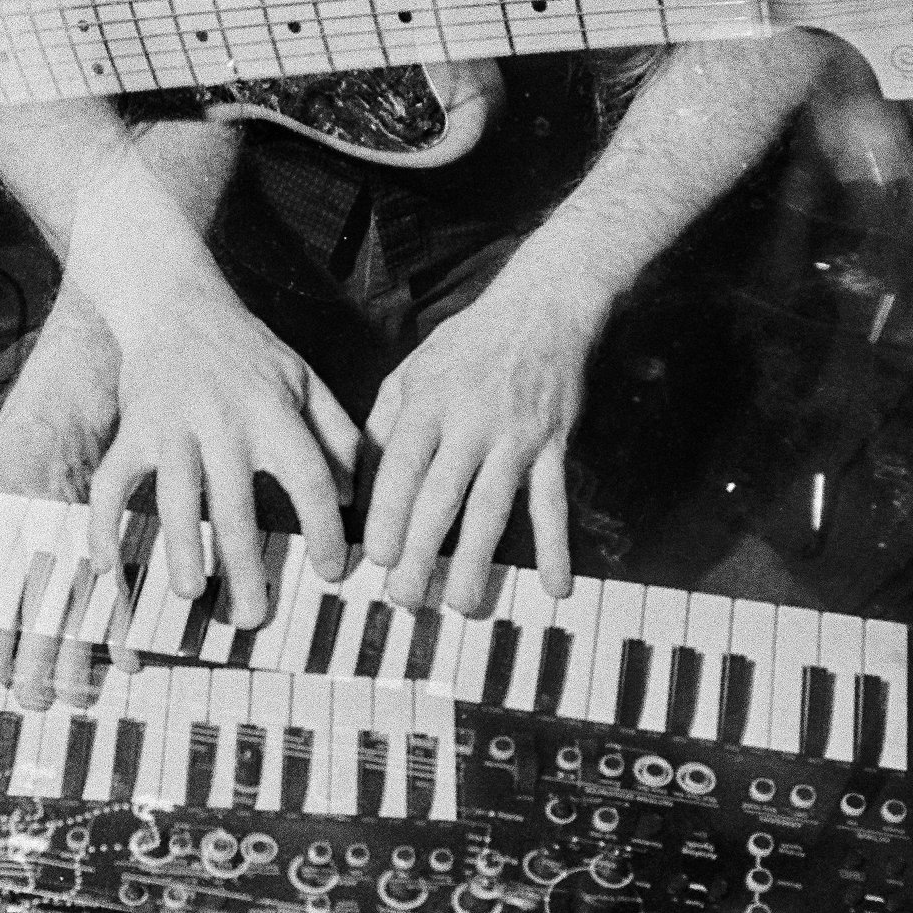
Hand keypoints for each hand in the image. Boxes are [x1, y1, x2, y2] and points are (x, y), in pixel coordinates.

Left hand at [0, 284, 136, 709]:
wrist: (63, 420)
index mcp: (2, 535)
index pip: (0, 604)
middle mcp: (47, 543)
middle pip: (46, 621)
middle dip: (41, 671)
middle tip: (31, 703)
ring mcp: (85, 546)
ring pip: (86, 617)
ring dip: (82, 665)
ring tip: (73, 700)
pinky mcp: (111, 546)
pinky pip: (121, 598)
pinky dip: (124, 635)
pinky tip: (123, 665)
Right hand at [86, 285, 358, 631]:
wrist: (176, 301)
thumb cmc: (248, 350)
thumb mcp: (304, 379)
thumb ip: (335, 434)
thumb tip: (351, 498)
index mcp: (273, 412)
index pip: (307, 478)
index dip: (324, 529)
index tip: (332, 573)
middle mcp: (222, 422)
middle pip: (235, 505)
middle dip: (245, 567)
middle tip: (253, 617)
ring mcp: (171, 428)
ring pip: (174, 500)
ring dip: (180, 551)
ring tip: (192, 594)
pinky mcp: (131, 430)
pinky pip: (111, 485)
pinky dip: (102, 526)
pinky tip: (107, 567)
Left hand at [363, 265, 612, 611]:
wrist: (542, 307)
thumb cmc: (466, 346)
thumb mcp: (409, 373)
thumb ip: (381, 428)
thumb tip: (355, 488)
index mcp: (427, 402)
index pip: (401, 466)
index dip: (388, 514)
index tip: (374, 557)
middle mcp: (470, 421)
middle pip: (442, 496)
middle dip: (422, 552)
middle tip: (405, 598)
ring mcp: (515, 436)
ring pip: (493, 507)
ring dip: (477, 560)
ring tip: (461, 605)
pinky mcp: (552, 445)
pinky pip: (553, 502)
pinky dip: (557, 546)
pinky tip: (555, 586)